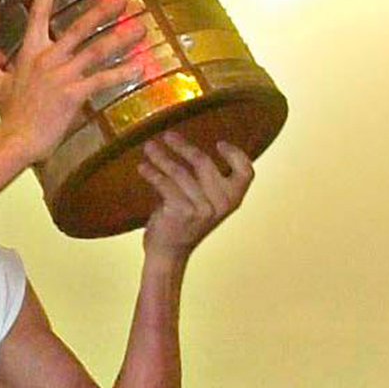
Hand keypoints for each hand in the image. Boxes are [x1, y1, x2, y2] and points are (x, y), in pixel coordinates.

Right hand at [0, 0, 144, 163]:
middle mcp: (48, 58)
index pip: (38, 15)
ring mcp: (62, 75)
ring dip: (121, 37)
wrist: (17, 138)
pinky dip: (123, 72)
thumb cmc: (10, 114)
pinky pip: (103, 79)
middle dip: (103, 11)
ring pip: (97, 50)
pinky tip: (140, 66)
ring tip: (141, 27)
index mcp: (31, 53)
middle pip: (79, 27)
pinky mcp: (75, 93)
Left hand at [137, 131, 253, 257]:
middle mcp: (221, 203)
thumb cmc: (184, 220)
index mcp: (233, 199)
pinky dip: (151, 173)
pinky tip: (142, 167)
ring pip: (179, 171)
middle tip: (167, 135)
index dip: (236, 155)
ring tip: (148, 147)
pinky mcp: (182, 212)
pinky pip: (164, 183)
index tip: (219, 143)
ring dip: (161, 157)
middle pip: (204, 163)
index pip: (246, 173)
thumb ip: (204, 178)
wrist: (169, 252)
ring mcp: (203, 208)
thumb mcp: (204, 200)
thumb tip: (186, 143)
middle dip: (182, 146)